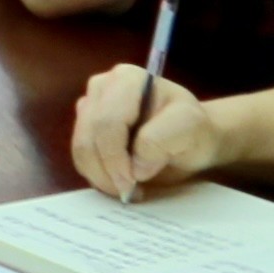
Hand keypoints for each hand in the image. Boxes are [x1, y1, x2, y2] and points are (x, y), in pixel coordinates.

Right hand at [69, 63, 217, 203]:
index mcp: (126, 79)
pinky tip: (119, 181)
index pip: (107, 121)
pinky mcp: (85, 127)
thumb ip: (161, 140)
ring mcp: (90, 106)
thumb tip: (135, 166)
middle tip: (130, 192)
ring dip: (100, 176)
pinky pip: (80, 157)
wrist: (191, 138)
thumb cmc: (193, 130)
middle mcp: (101, 87)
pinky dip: (97, 175)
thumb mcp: (190, 127)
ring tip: (128, 189)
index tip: (133, 182)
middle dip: (106, 170)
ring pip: (80, 148)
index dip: (115, 156)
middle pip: (89, 136)